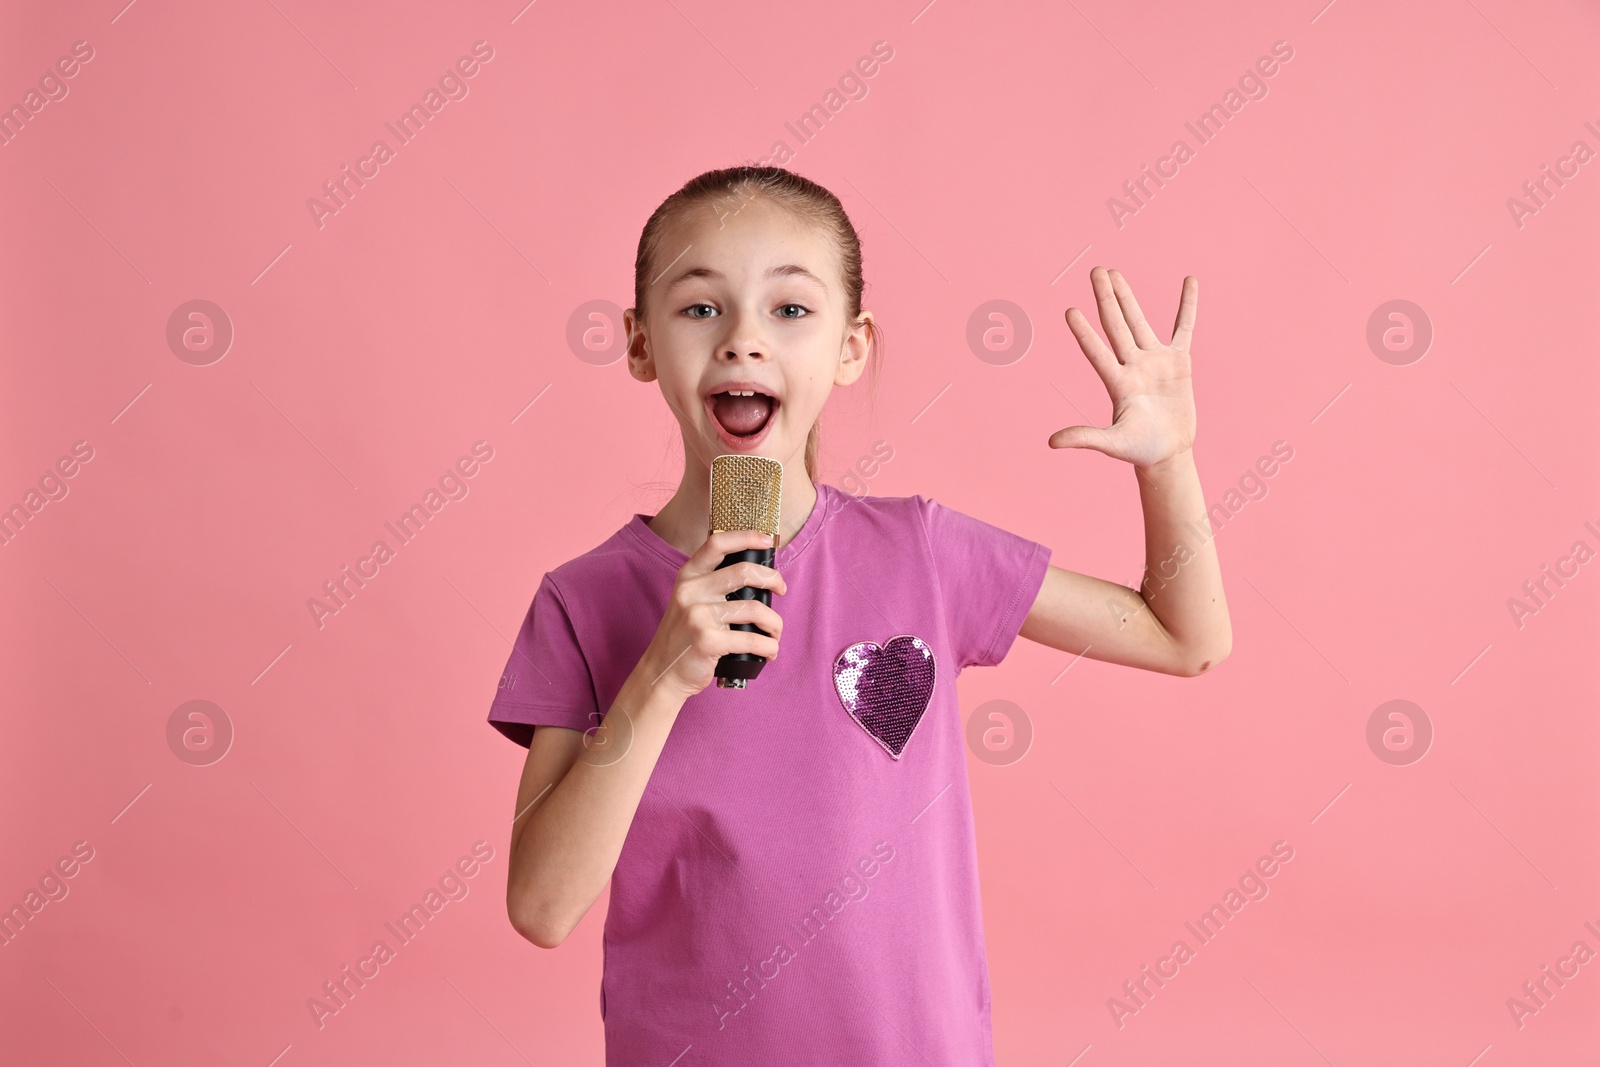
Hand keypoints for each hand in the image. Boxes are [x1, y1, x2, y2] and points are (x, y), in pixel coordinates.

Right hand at [638, 529, 787, 700]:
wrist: (662, 673)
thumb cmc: (684, 638)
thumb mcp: (689, 602)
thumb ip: (712, 586)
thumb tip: (757, 577)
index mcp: (688, 577)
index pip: (717, 543)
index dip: (746, 537)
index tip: (767, 542)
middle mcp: (691, 592)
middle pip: (744, 571)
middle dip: (772, 579)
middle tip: (781, 590)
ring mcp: (698, 616)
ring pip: (754, 609)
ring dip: (774, 623)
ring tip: (775, 633)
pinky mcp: (707, 641)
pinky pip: (752, 639)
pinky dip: (768, 647)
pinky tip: (769, 652)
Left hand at [1050, 267, 1198, 470]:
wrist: (1167, 453)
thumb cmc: (1138, 450)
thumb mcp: (1112, 443)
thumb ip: (1084, 438)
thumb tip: (1050, 443)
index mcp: (1117, 383)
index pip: (1096, 352)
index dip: (1084, 333)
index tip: (1069, 310)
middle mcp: (1132, 366)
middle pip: (1115, 325)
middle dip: (1105, 298)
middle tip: (1095, 270)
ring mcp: (1154, 361)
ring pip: (1139, 322)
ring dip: (1128, 297)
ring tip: (1114, 272)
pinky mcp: (1179, 362)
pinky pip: (1184, 327)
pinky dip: (1187, 306)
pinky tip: (1189, 282)